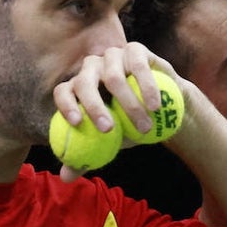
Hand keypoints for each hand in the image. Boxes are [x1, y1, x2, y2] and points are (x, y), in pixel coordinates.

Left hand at [51, 44, 180, 180]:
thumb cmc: (129, 126)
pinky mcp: (135, 50)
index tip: (78, 124)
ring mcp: (113, 56)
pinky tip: (154, 105)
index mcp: (78, 86)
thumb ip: (87, 156)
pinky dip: (147, 86)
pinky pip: (138, 66)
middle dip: (94, 106)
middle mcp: (91, 68)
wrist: (162, 107)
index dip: (66, 105)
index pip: (63, 91)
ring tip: (144, 127)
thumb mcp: (109, 144)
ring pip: (113, 77)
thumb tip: (65, 176)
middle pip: (84, 82)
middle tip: (109, 130)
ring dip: (129, 104)